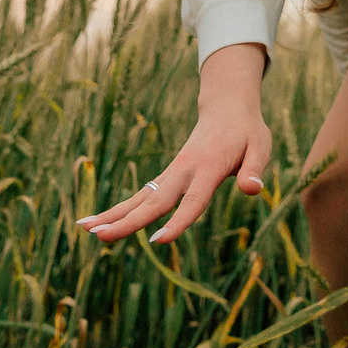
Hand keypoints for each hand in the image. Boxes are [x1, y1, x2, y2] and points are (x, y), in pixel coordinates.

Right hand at [77, 43, 271, 243]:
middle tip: (101, 237)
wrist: (227, 106)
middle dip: (128, 221)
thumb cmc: (247, 130)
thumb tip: (252, 190)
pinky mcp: (167, 176)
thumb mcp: (261, 145)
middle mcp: (185, 170)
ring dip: (113, 214)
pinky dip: (119, 210)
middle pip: (155, 201)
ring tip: (85, 230)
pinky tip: (97, 223)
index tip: (160, 241)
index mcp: (209, 166)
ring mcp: (172, 172)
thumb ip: (255, 169)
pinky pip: (141, 196)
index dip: (179, 221)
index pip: (193, 200)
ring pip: (140, 198)